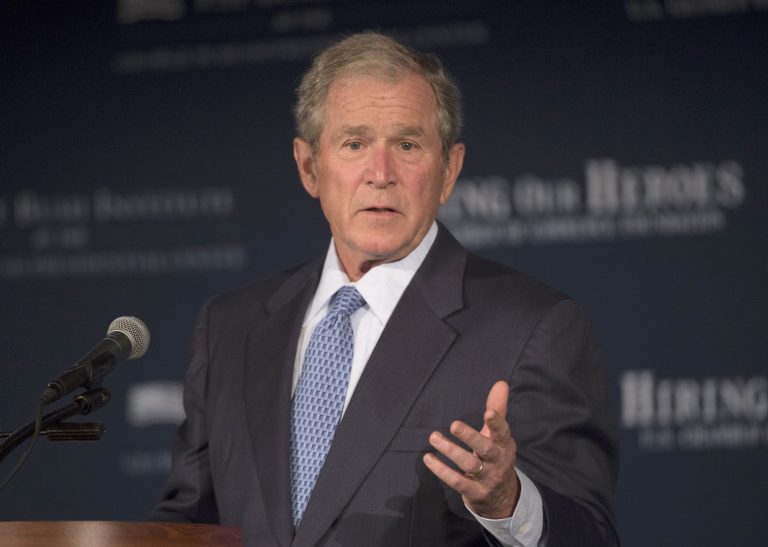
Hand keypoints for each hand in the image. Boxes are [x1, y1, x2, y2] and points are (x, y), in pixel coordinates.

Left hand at [423, 380, 519, 518]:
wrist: (502, 497)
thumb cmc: (496, 457)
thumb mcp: (498, 436)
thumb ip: (497, 409)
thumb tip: (501, 383)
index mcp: (505, 445)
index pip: (503, 433)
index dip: (497, 423)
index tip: (488, 412)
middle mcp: (498, 462)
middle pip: (486, 448)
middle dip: (470, 437)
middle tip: (453, 424)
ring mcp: (487, 479)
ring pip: (469, 464)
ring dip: (451, 451)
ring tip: (433, 437)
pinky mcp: (475, 492)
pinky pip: (457, 482)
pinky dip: (442, 471)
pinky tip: (428, 458)